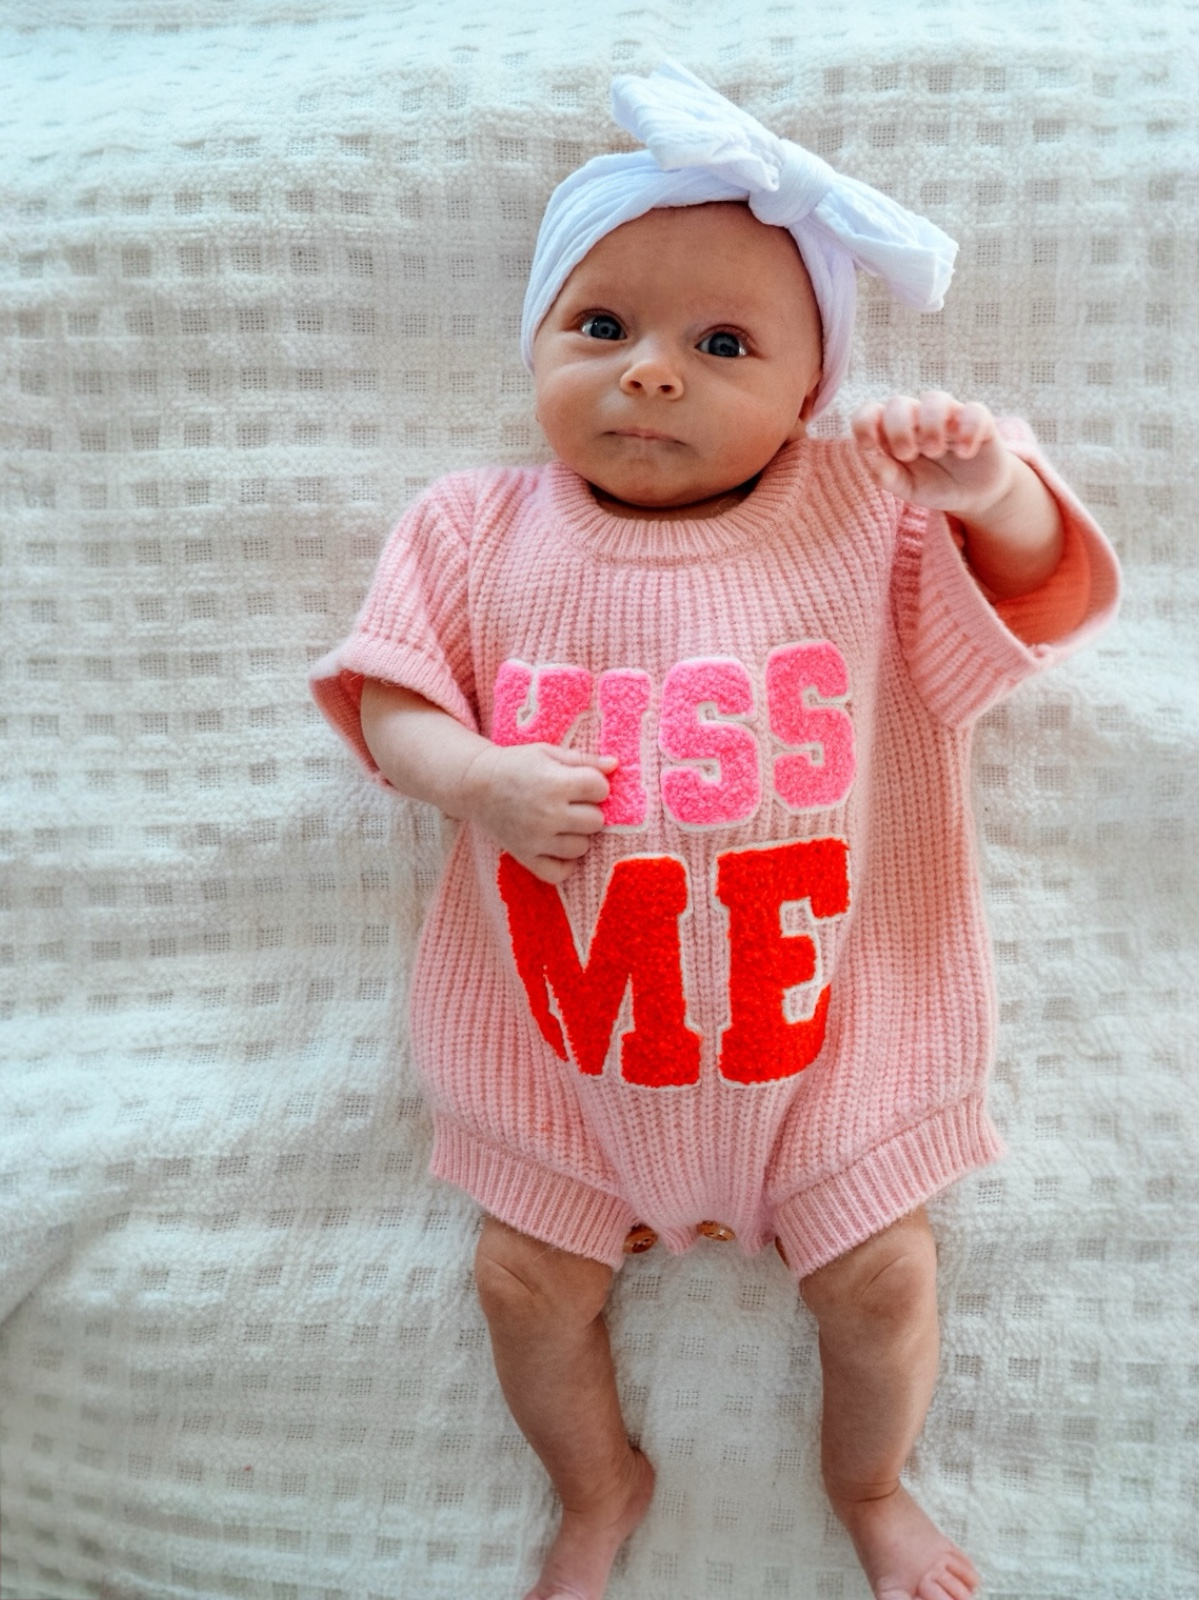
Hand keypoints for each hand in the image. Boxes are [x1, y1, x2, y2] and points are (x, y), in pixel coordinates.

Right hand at [462, 742, 616, 884]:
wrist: (476, 785)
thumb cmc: (516, 764)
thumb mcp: (548, 752)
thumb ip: (584, 759)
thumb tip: (615, 765)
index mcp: (554, 784)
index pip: (600, 789)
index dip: (595, 784)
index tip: (581, 782)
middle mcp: (548, 815)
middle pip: (596, 821)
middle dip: (589, 810)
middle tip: (572, 803)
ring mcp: (537, 840)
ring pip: (582, 847)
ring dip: (578, 836)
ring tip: (563, 823)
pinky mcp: (526, 857)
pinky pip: (559, 873)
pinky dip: (564, 864)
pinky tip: (559, 847)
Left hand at [851, 391, 1015, 521]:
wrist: (973, 495)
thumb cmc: (934, 485)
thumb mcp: (906, 487)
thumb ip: (884, 473)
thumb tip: (868, 453)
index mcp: (894, 432)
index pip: (870, 411)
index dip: (864, 423)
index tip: (869, 446)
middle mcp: (919, 418)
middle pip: (899, 403)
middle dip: (898, 430)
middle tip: (908, 455)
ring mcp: (949, 416)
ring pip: (934, 398)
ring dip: (930, 426)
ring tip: (935, 452)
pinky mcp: (979, 421)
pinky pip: (974, 411)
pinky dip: (967, 431)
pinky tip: (965, 453)